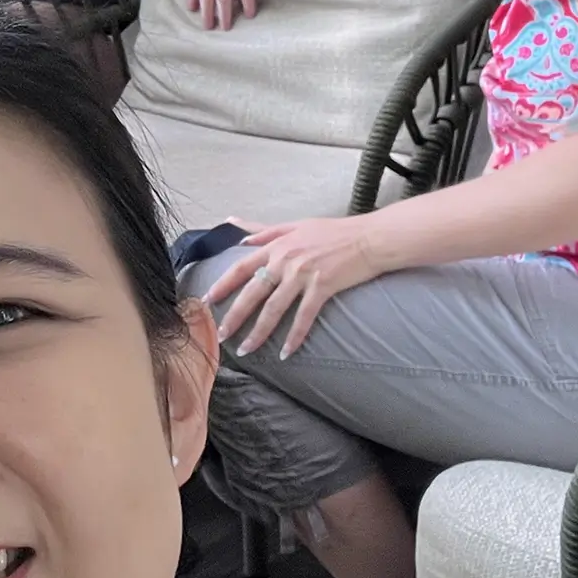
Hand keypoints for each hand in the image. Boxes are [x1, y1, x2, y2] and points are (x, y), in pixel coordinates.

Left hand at [203, 215, 388, 358]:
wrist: (370, 237)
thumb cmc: (335, 231)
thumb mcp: (296, 224)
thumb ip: (265, 230)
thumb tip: (238, 231)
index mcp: (277, 245)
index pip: (241, 266)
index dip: (223, 284)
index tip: (207, 299)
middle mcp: (285, 260)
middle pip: (253, 292)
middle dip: (234, 315)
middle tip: (221, 335)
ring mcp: (303, 274)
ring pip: (274, 308)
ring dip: (259, 332)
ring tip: (247, 349)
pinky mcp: (323, 287)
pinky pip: (304, 316)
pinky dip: (294, 336)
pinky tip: (285, 353)